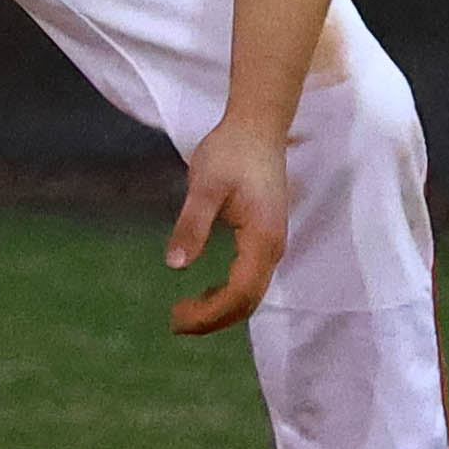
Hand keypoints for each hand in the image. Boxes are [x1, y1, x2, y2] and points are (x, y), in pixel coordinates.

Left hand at [164, 118, 290, 334]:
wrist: (258, 126)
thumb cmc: (231, 152)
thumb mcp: (205, 186)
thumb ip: (192, 224)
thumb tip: (175, 265)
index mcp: (262, 240)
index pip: (239, 293)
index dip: (209, 313)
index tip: (176, 318)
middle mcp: (273, 248)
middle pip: (248, 301)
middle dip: (214, 319)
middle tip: (175, 323)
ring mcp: (272, 244)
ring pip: (251, 293)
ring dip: (221, 309)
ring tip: (186, 313)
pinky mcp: (266, 238)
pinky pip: (251, 279)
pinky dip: (229, 294)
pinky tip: (207, 293)